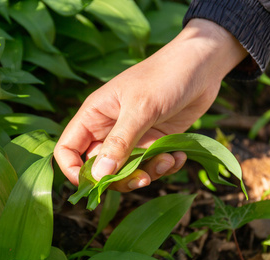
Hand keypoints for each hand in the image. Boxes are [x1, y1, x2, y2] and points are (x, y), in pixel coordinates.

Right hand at [55, 19, 247, 191]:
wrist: (202, 64)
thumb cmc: (165, 76)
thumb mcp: (141, 108)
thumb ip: (119, 143)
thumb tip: (99, 176)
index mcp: (94, 116)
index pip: (67, 150)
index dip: (74, 171)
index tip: (95, 186)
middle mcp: (109, 130)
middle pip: (100, 169)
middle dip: (121, 179)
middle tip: (144, 179)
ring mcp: (132, 138)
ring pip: (127, 172)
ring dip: (148, 173)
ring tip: (169, 160)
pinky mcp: (154, 142)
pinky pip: (151, 166)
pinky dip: (165, 166)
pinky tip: (179, 155)